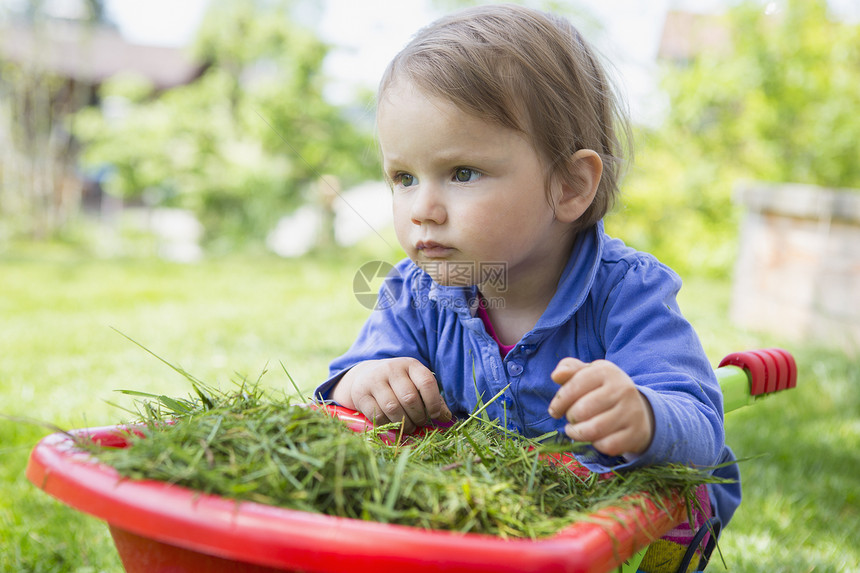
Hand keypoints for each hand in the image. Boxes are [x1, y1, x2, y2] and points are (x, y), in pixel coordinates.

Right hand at [331, 357, 451, 432]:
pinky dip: (388, 424)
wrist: (365, 376)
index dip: (434, 402)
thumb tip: (447, 418)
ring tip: (409, 427)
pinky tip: (393, 424)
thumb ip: (433, 399)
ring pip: (393, 407)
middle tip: (420, 423)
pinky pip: (378, 414)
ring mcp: (374, 380)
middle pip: (410, 398)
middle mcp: (392, 369)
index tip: (435, 415)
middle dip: (418, 416)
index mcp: (410, 364)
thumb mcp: (416, 383)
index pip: (426, 382)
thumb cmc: (399, 383)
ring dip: (404, 423)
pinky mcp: (361, 393)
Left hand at [547, 358, 653, 456]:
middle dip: (570, 418)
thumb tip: (556, 375)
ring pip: (593, 430)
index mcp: (607, 371)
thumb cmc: (603, 390)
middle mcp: (623, 389)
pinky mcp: (636, 433)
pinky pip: (606, 445)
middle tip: (571, 418)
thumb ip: (569, 369)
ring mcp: (632, 412)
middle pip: (581, 410)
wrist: (638, 410)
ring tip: (575, 430)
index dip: (559, 402)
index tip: (555, 410)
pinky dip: (595, 444)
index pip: (574, 386)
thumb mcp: (588, 374)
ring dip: (578, 433)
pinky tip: (594, 438)